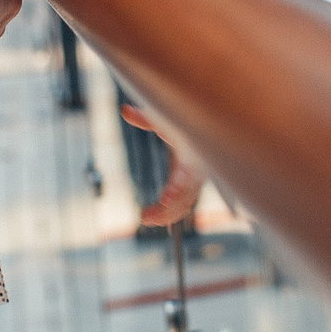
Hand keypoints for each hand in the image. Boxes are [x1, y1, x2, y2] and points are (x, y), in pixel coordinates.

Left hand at [122, 103, 206, 225]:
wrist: (204, 127)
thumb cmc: (183, 122)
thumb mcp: (165, 119)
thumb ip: (146, 118)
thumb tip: (125, 111)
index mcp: (192, 158)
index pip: (185, 178)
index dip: (176, 190)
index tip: (164, 199)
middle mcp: (196, 173)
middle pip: (184, 199)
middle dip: (167, 211)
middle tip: (145, 217)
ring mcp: (195, 182)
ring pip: (184, 204)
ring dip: (167, 215)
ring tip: (146, 219)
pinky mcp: (191, 185)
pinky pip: (184, 203)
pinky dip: (172, 212)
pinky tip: (158, 220)